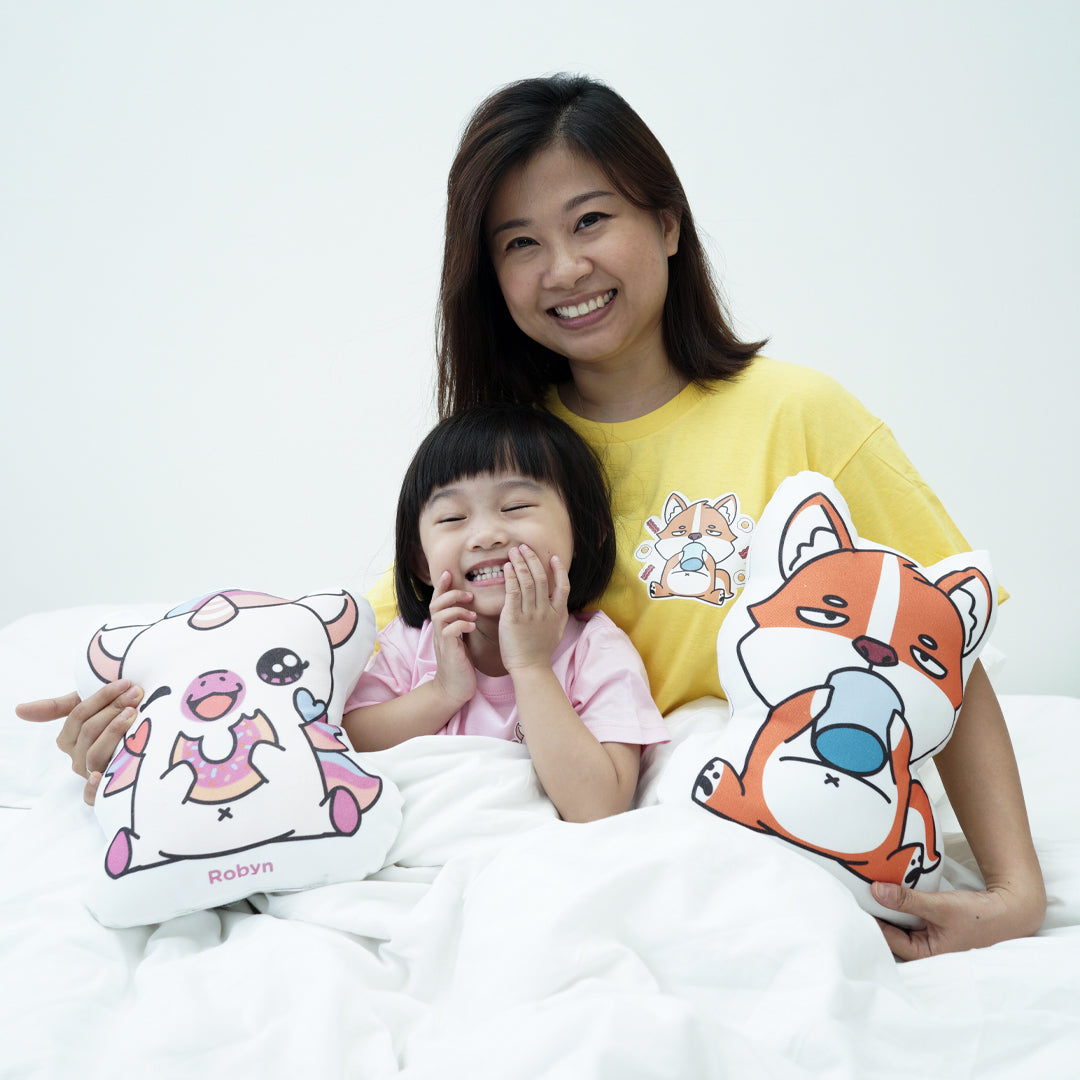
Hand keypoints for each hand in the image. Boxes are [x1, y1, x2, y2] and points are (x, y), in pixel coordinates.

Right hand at [16, 681, 142, 804]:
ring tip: (134, 714)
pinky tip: (101, 776)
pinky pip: (91, 795)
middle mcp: (76, 758)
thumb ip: (54, 708)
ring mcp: (90, 773)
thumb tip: (17, 710)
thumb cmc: (110, 718)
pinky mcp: (104, 790)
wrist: (140, 733)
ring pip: (95, 753)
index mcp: (68, 740)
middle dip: (114, 709)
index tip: (125, 684)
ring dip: (114, 731)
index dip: (102, 697)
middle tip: (136, 694)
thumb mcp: (84, 708)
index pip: (79, 715)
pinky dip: (93, 788)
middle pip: (90, 731)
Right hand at [428, 571, 477, 708]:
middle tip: (469, 594)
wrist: (454, 688)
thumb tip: (472, 606)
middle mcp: (439, 631)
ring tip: (472, 614)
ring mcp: (442, 641)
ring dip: (458, 610)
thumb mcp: (461, 638)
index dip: (441, 585)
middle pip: (435, 604)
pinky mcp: (449, 651)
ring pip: (440, 615)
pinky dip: (461, 625)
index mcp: (442, 626)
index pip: (438, 601)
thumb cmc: (461, 662)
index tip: (448, 572)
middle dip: (451, 594)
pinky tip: (472, 627)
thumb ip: (462, 622)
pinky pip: (449, 631)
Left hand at [499, 546, 568, 674]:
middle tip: (524, 547)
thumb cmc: (540, 651)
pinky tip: (506, 567)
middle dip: (533, 559)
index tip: (553, 557)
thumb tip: (560, 600)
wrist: (530, 668)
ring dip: (520, 563)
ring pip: (527, 582)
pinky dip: (510, 577)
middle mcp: (545, 611)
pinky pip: (513, 592)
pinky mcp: (514, 618)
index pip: (563, 586)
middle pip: (541, 578)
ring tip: (514, 551)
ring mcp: (530, 614)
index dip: (558, 570)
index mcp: (557, 613)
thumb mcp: (557, 631)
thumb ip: (559, 614)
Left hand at [871, 880, 1044, 958]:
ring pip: (901, 923)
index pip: (888, 938)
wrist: (1010, 911)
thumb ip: (908, 900)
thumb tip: (876, 890)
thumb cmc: (979, 917)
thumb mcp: (940, 907)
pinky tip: (892, 889)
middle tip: (858, 892)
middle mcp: (926, 950)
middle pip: (892, 932)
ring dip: (889, 908)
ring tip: (871, 888)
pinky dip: (903, 905)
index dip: (870, 918)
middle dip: (878, 913)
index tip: (854, 899)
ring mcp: (930, 938)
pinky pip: (912, 916)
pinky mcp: (935, 926)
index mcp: (926, 955)